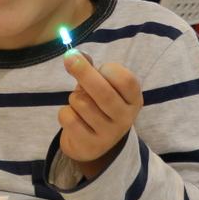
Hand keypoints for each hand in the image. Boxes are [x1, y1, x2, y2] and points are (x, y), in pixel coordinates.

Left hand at [58, 52, 142, 177]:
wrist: (93, 144)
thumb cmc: (98, 106)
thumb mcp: (102, 86)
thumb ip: (92, 69)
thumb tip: (76, 55)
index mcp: (133, 100)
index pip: (126, 81)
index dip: (110, 69)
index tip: (100, 67)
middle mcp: (125, 118)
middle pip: (103, 92)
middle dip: (83, 72)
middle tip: (69, 58)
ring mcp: (108, 134)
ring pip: (82, 103)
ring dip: (74, 98)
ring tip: (80, 104)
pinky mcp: (90, 145)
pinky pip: (69, 118)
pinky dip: (65, 113)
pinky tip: (74, 118)